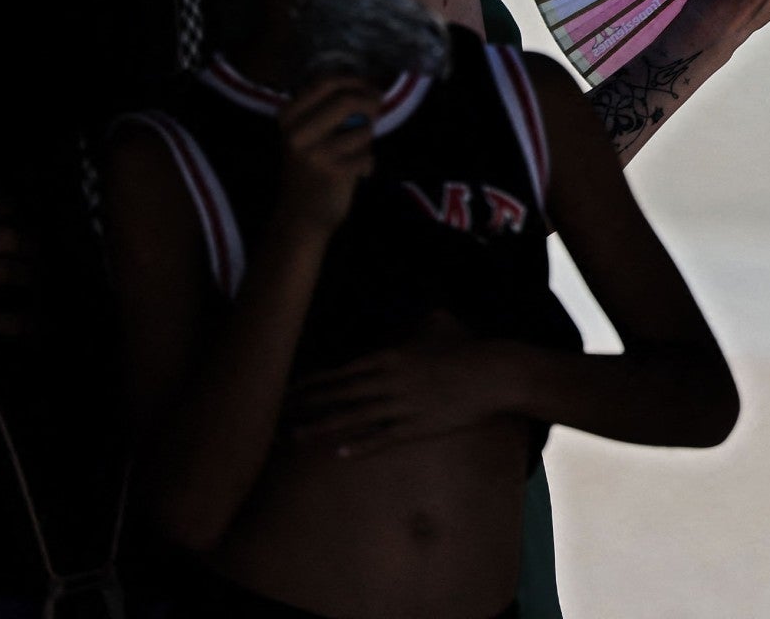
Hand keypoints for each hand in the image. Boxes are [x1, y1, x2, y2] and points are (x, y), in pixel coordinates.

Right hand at [278, 75, 379, 231]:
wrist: (300, 215)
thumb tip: (368, 88)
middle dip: (370, 101)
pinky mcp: (333, 171)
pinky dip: (368, 163)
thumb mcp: (307, 133)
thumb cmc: (309, 169)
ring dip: (368, 138)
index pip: (325, 82)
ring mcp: (315, 152)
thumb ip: (329, 109)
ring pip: (362, 129)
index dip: (354, 80)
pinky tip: (356, 173)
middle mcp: (297, 132)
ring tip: (357, 152)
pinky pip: (367, 155)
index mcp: (288, 116)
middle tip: (378, 108)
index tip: (369, 87)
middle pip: (346, 100)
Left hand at [285, 324, 518, 455]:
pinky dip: (360, 446)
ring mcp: (401, 407)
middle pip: (338, 395)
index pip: (340, 372)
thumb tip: (410, 315)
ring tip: (297, 437)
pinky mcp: (416, 427)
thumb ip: (413, 324)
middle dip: (306, 405)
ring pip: (353, 419)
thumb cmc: (466, 347)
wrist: (493, 374)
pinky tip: (340, 453)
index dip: (313, 383)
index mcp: (389, 356)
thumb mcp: (435, 325)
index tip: (288, 390)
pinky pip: (382, 438)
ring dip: (322, 428)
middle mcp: (388, 382)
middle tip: (277, 415)